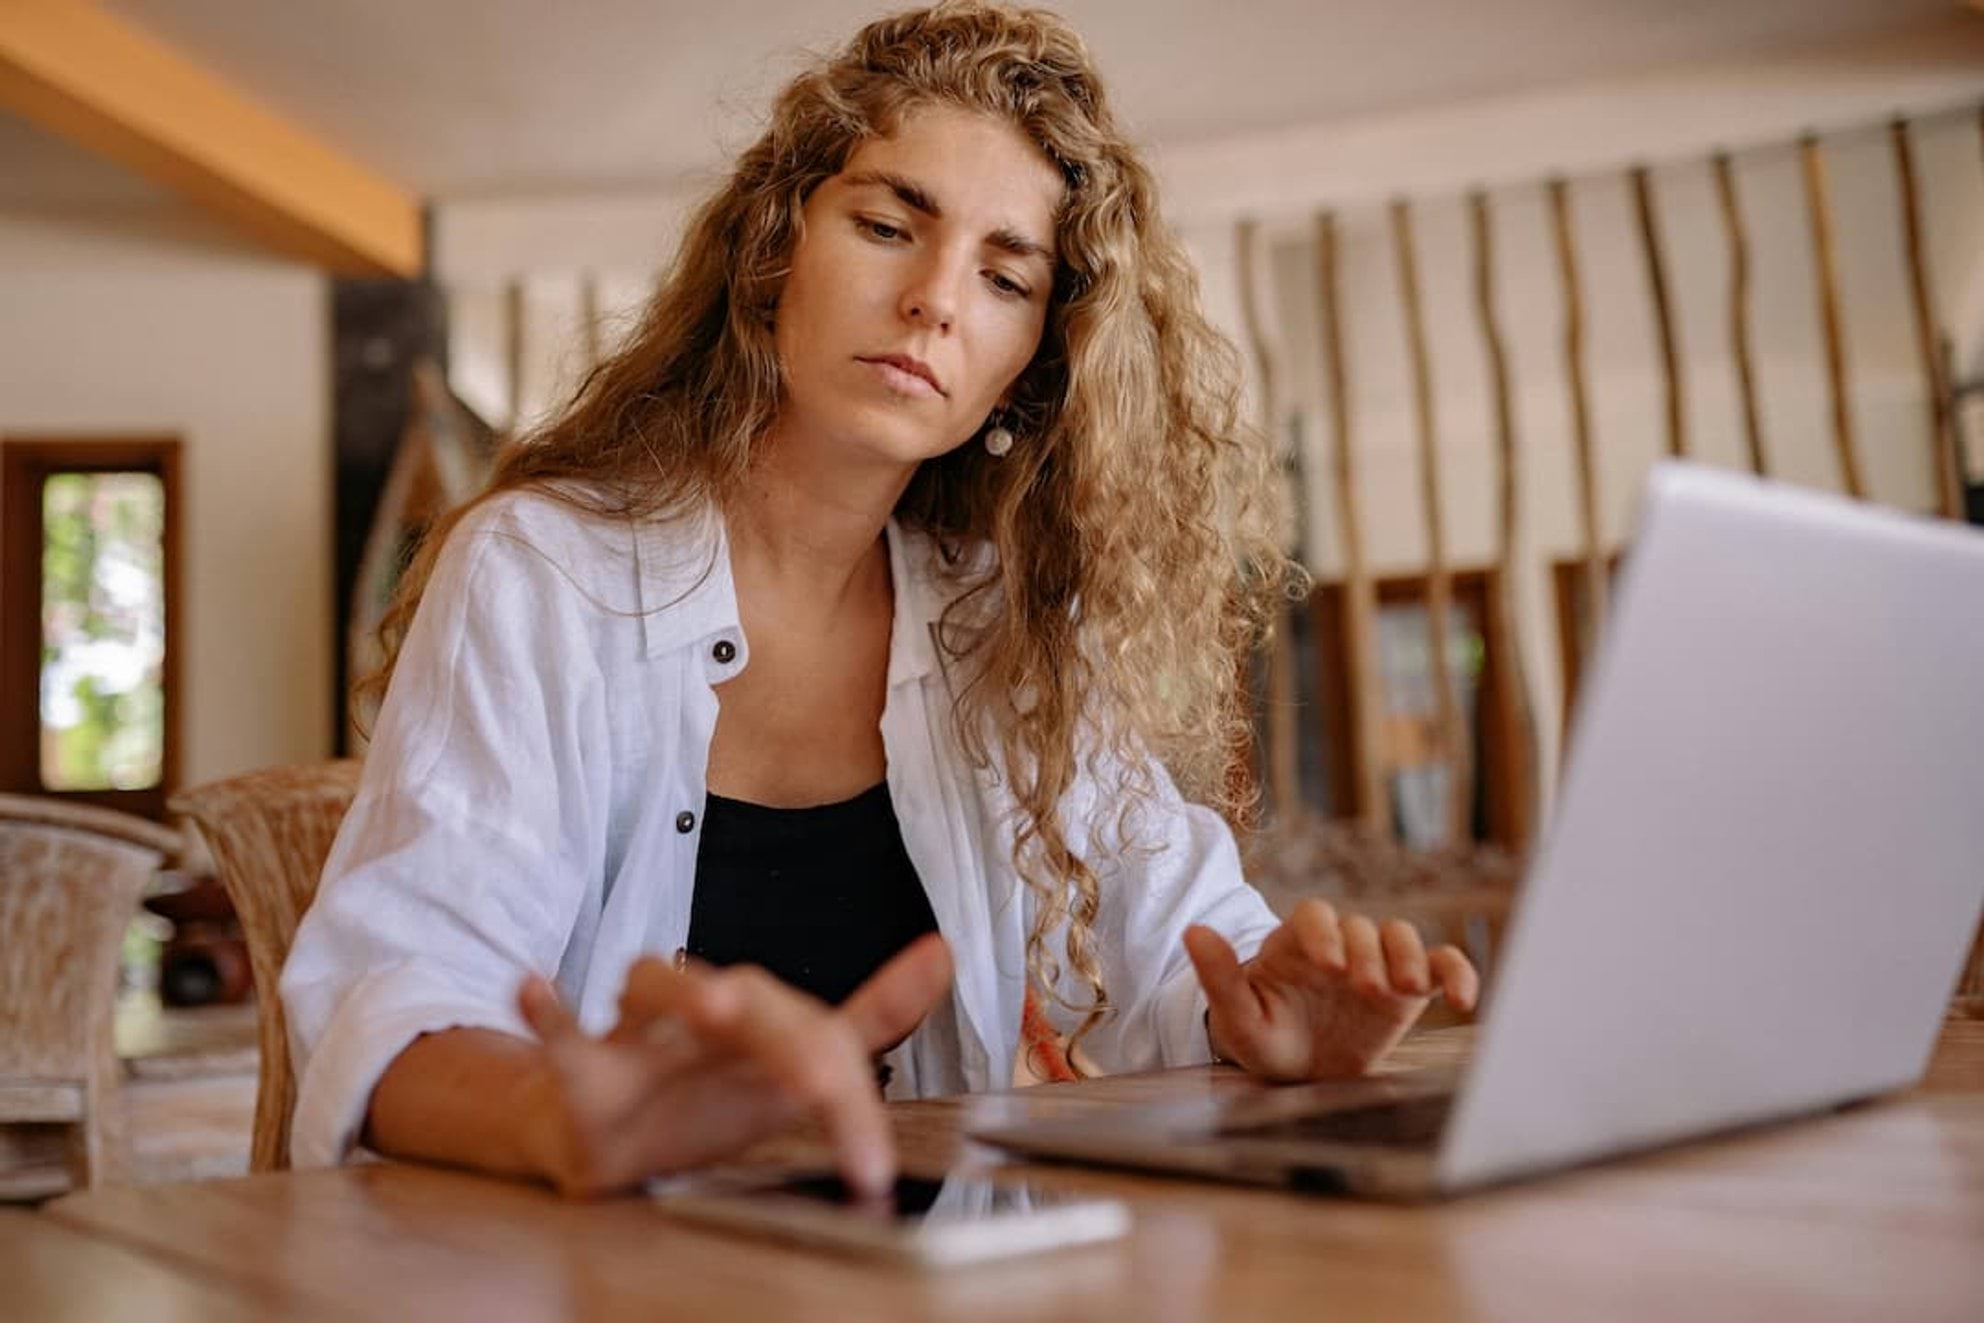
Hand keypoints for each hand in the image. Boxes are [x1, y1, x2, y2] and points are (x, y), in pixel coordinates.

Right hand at [515, 932, 951, 1197]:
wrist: (611, 1134)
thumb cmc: (709, 1093)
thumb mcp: (799, 1066)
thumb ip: (875, 1014)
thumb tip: (943, 950)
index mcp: (760, 1016)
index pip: (815, 1034)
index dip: (848, 1101)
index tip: (869, 1168)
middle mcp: (703, 1010)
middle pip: (748, 1002)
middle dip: (785, 1037)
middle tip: (820, 1078)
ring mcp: (640, 1034)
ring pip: (654, 987)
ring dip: (684, 992)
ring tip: (713, 1004)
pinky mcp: (583, 1070)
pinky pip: (560, 1037)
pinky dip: (547, 1012)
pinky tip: (534, 990)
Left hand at [1183, 901, 1478, 1081]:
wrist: (1297, 1073)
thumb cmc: (1263, 1039)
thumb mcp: (1237, 1017)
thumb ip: (1220, 976)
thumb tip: (1193, 932)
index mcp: (1297, 944)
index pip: (1314, 916)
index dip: (1324, 933)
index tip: (1328, 966)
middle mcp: (1341, 945)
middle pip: (1363, 927)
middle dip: (1368, 954)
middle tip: (1366, 990)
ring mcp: (1378, 964)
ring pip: (1402, 937)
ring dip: (1410, 956)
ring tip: (1410, 989)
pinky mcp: (1409, 990)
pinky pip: (1442, 966)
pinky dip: (1458, 973)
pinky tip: (1465, 1000)